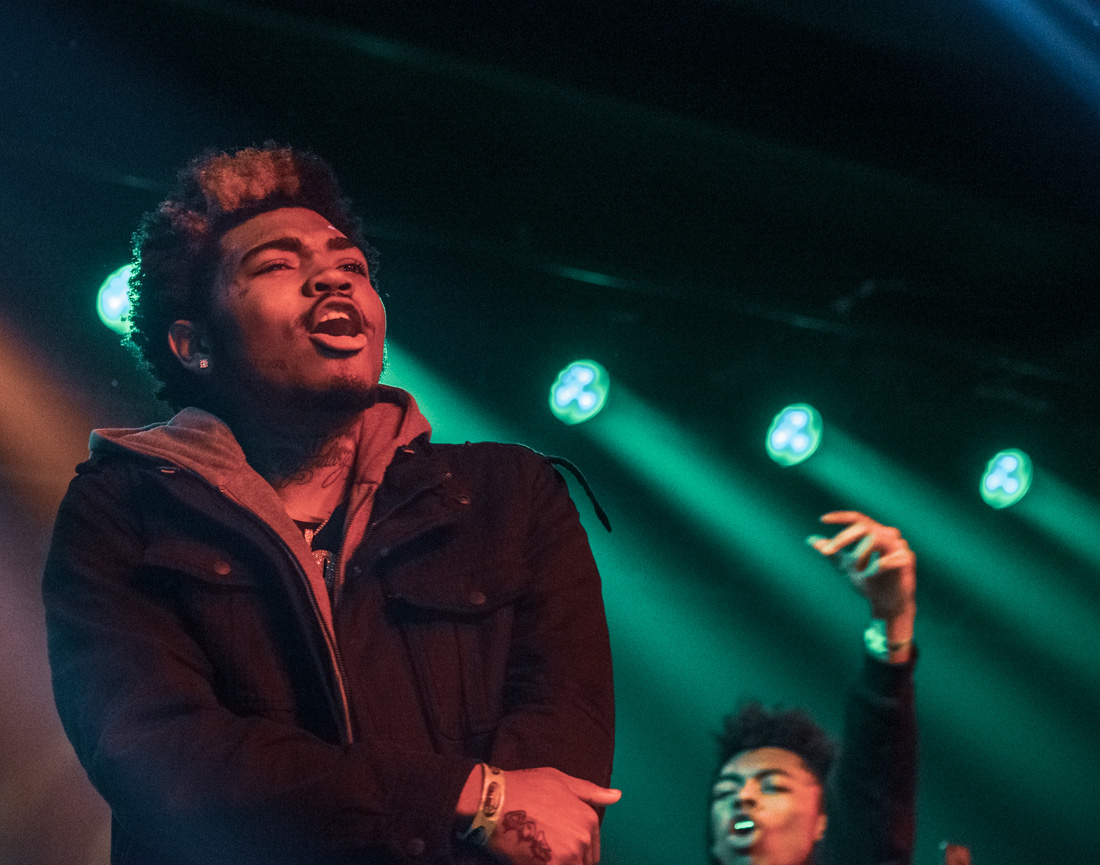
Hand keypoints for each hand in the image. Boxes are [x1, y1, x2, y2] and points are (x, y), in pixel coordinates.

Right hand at [487, 767, 620, 864]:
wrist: (494, 801)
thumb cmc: (525, 787)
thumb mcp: (560, 781)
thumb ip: (591, 792)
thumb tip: (617, 795)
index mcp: (588, 818)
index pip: (593, 851)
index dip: (576, 852)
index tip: (557, 846)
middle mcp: (582, 838)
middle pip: (584, 864)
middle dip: (569, 860)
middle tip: (547, 850)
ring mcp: (568, 855)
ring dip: (558, 863)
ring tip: (539, 854)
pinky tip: (531, 859)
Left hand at [807, 511, 915, 621]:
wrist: (887, 605)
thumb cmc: (870, 582)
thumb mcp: (847, 566)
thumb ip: (833, 553)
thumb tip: (810, 540)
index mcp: (875, 533)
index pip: (858, 518)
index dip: (840, 517)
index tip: (822, 520)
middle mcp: (888, 535)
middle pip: (863, 527)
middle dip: (843, 538)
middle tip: (827, 552)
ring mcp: (900, 546)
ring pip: (876, 538)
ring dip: (860, 554)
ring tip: (858, 571)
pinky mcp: (907, 560)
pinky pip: (891, 557)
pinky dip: (878, 566)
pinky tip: (872, 574)